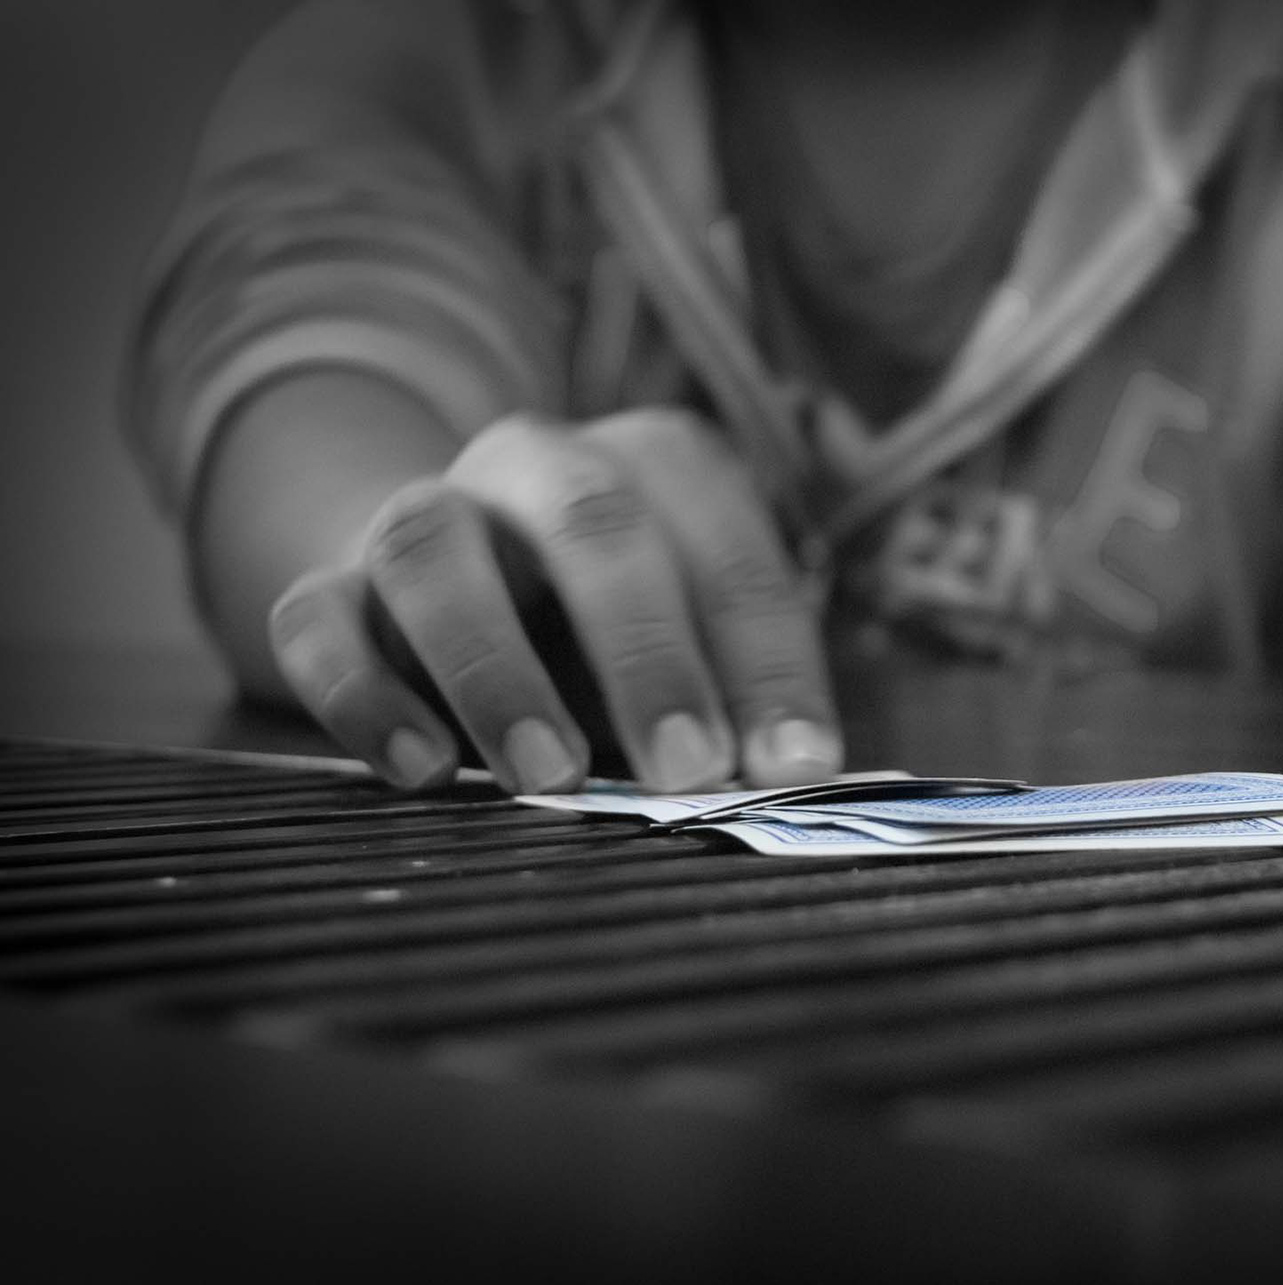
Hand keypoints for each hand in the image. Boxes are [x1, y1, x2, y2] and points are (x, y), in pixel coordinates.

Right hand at [266, 408, 839, 793]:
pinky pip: (315, 618)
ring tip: (549, 777)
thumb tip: (788, 782)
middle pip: (592, 521)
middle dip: (648, 652)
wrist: (444, 573)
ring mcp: (423, 512)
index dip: (768, 660)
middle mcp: (535, 464)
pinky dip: (361, 695)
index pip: (727, 549)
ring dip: (494, 668)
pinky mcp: (326, 579)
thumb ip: (727, 692)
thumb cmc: (603, 624)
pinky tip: (421, 771)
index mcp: (653, 465)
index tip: (792, 763)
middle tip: (690, 770)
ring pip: (434, 552)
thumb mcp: (685, 636)